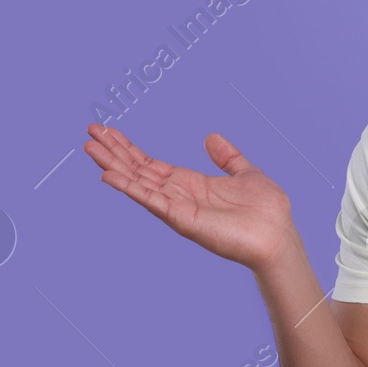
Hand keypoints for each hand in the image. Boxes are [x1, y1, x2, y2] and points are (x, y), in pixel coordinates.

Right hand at [83, 124, 298, 273]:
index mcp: (190, 184)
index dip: (128, 147)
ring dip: (113, 166)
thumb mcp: (245, 173)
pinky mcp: (181, 219)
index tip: (107, 131)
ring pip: (137, 182)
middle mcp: (178, 195)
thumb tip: (211, 137)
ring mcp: (177, 207)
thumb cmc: (266, 210)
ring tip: (89, 149)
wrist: (279, 235)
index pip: (150, 163)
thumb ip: (227, 157)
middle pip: (137, 170)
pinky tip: (109, 177)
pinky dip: (130, 188)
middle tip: (89, 132)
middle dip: (113, 151)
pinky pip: (150, 200)